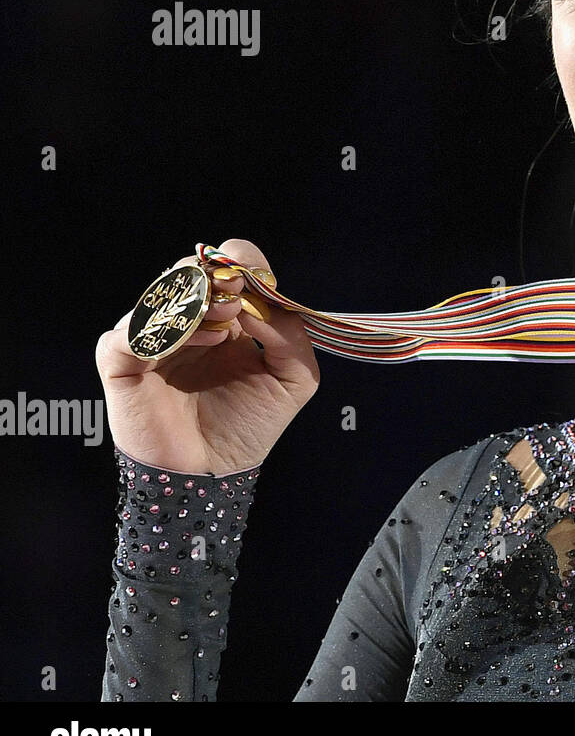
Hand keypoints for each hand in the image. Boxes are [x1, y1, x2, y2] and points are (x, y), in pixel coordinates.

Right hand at [96, 238, 320, 474]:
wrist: (211, 474)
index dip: (242, 261)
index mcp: (225, 320)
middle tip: (237, 287)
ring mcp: (152, 339)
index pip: (228, 269)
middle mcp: (186, 324)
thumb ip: (291, 335)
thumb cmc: (248, 427)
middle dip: (217, 273)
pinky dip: (164, 328)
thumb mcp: (293, 378)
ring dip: (196, 297)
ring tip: (226, 315)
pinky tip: (202, 339)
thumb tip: (264, 301)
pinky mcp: (121, 363)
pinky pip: (130, 332)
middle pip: (190, 271)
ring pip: (161, 294)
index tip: (256, 274)